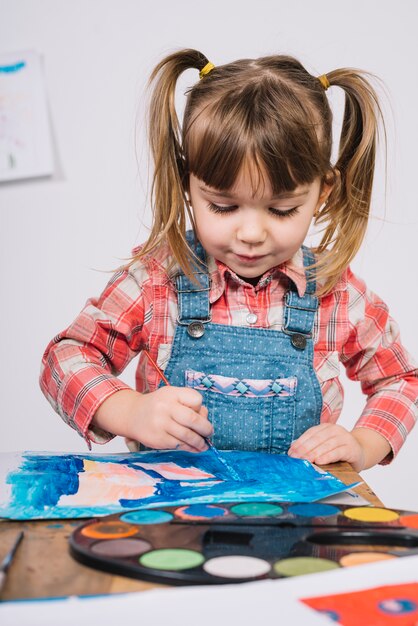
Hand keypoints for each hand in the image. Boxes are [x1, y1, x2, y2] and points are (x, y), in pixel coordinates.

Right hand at [94, 387, 212, 452]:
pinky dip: (189, 448)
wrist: (132, 415)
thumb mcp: (172, 395)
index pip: (196, 400)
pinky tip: (193, 448)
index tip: (199, 413)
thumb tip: (205, 419)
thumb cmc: (158, 405)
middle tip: (209, 432)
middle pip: (192, 419)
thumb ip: (188, 403)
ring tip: (204, 445)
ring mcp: (160, 424)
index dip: (201, 408)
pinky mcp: (158, 439)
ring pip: (187, 435)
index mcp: (171, 394)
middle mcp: (165, 407)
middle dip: (205, 428)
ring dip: (199, 442)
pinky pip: (178, 445)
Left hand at [288, 423, 365, 471]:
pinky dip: (328, 456)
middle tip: (296, 458)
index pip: (310, 433)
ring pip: (327, 444)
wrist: (360, 452)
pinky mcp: (351, 448)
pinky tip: (320, 461)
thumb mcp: (325, 446)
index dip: (300, 443)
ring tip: (306, 460)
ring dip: (315, 453)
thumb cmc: (338, 451)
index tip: (291, 453)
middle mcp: (335, 430)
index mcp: (326, 427)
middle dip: (305, 448)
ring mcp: (344, 438)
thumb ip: (312, 447)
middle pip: (317, 438)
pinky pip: (338, 452)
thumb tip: (294, 452)